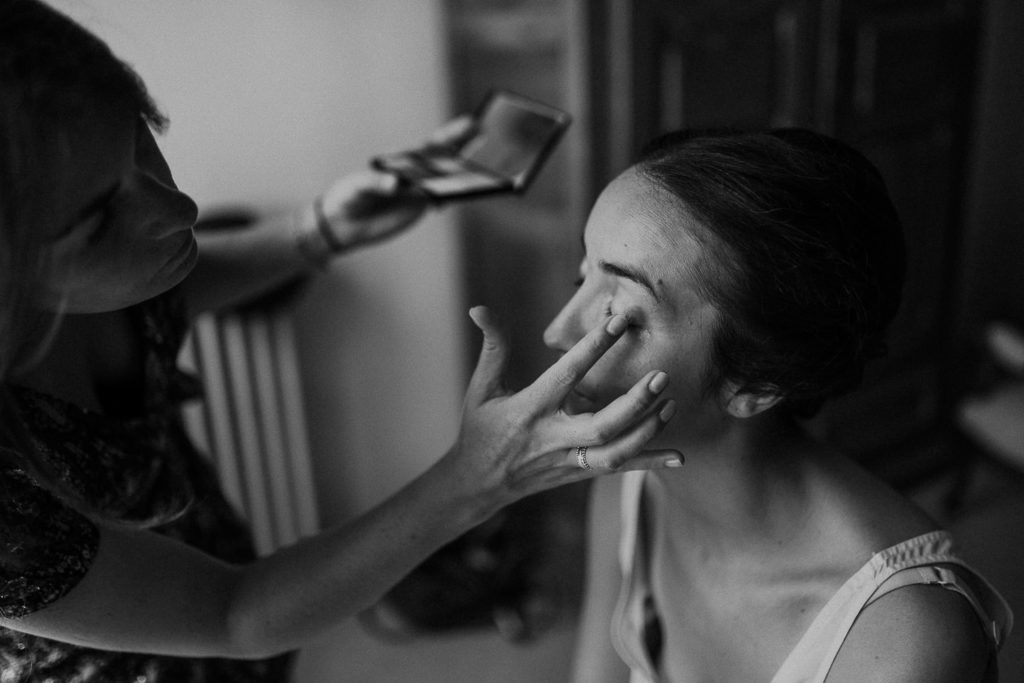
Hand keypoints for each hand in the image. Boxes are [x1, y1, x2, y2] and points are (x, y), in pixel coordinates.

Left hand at [316, 115, 477, 252]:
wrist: (344, 225)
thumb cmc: (348, 197)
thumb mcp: (358, 187)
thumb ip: (376, 183)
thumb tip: (395, 184)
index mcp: (404, 160)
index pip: (432, 145)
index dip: (452, 135)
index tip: (470, 124)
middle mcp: (416, 172)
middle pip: (447, 158)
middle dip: (469, 147)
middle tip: (490, 139)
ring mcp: (420, 189)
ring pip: (449, 178)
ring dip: (467, 173)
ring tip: (488, 169)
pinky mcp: (419, 208)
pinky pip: (443, 199)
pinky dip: (456, 196)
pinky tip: (467, 194)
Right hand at [446, 306, 682, 510]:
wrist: (477, 485)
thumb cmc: (480, 430)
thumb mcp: (481, 388)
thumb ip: (492, 347)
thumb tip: (480, 308)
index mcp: (531, 408)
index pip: (568, 374)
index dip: (595, 346)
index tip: (620, 321)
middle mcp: (553, 437)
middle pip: (602, 424)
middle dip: (635, 403)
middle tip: (660, 376)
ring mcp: (568, 460)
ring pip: (615, 452)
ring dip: (647, 431)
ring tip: (669, 404)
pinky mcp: (578, 474)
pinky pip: (619, 470)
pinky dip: (650, 463)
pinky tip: (679, 456)